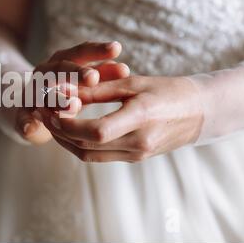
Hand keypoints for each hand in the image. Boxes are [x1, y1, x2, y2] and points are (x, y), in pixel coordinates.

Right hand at [13, 41, 128, 143]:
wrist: (30, 105)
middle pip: (61, 68)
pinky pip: (22, 117)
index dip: (98, 52)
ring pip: (43, 92)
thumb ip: (102, 77)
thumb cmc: (65, 91)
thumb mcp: (84, 82)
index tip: (117, 51)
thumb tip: (126, 70)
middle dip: (77, 73)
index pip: (81, 52)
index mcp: (63, 61)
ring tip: (74, 105)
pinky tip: (31, 126)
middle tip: (93, 78)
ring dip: (57, 98)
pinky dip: (26, 122)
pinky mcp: (21, 112)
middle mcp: (46, 72)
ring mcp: (32, 92)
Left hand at [40, 76, 203, 160]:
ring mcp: (136, 154)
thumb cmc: (167, 91)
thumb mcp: (132, 83)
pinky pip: (99, 156)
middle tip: (45, 114)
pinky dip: (80, 145)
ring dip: (66, 141)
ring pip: (89, 155)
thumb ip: (98, 90)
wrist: (198, 113)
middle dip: (60, 132)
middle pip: (87, 146)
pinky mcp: (134, 158)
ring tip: (53, 122)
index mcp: (140, 118)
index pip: (95, 132)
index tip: (52, 110)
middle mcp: (138, 143)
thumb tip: (65, 92)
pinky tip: (71, 130)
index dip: (68, 124)